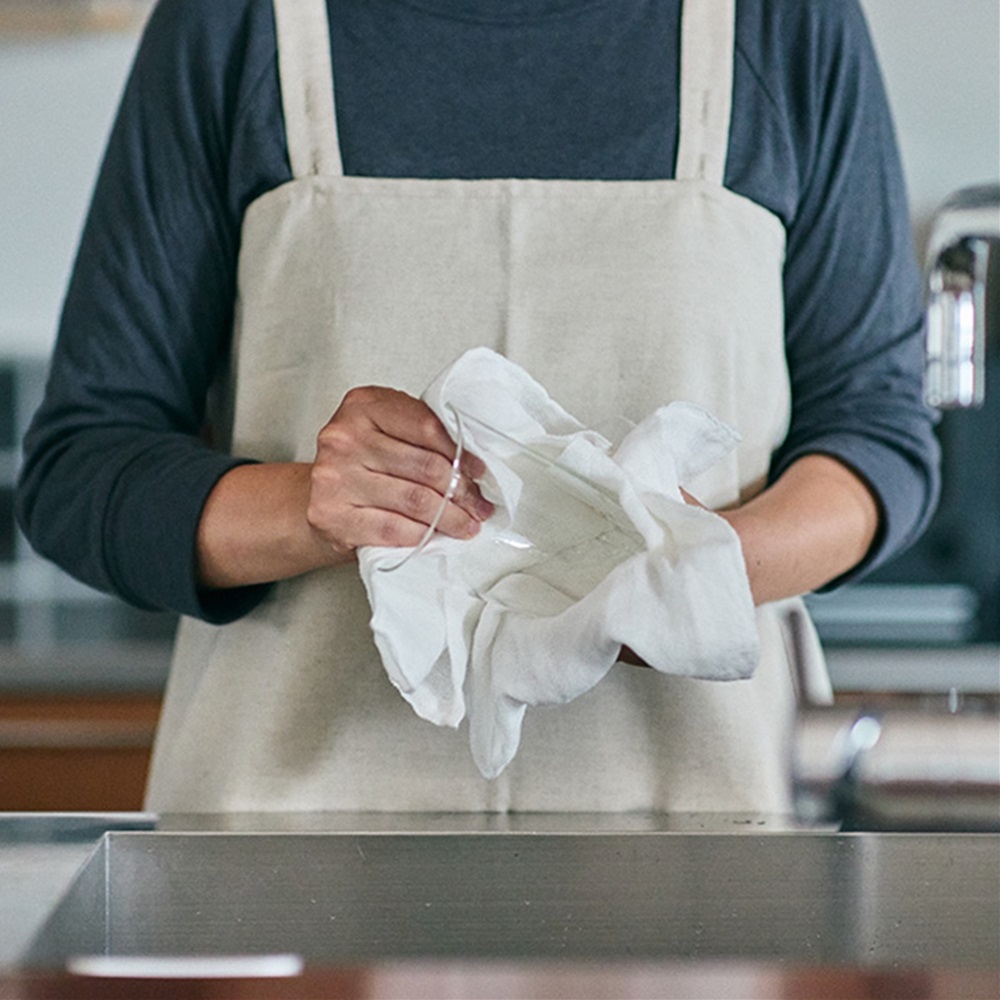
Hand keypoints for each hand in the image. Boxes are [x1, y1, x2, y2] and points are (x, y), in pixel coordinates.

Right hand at [307, 386, 493, 555]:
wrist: (317, 495)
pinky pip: (392, 528)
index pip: (426, 427)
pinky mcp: (331, 515)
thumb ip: (421, 433)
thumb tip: (471, 464)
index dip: (460, 453)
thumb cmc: (359, 461)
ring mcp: (335, 477)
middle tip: (479, 505)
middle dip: (461, 491)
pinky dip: (422, 535)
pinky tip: (436, 536)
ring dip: (450, 517)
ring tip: (467, 524)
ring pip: (414, 500)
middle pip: (424, 466)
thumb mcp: (387, 430)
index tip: (479, 471)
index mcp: (363, 406)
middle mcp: (344, 438)